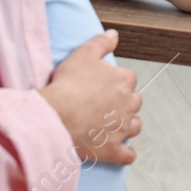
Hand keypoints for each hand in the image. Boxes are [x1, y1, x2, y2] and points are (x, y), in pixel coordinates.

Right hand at [39, 31, 141, 164]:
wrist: (55, 115)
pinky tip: (121, 152)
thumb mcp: (84, 54)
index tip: (104, 86)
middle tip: (106, 105)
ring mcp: (122, 129)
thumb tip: (114, 35)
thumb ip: (102, 42)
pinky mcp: (113, 150)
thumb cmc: (68, 84)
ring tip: (113, 126)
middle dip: (124, 103)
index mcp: (125, 80)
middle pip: (134, 102)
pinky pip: (128, 155)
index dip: (117, 82)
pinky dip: (126, 154)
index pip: (129, 79)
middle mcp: (129, 104)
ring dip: (127, 126)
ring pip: (135, 126)